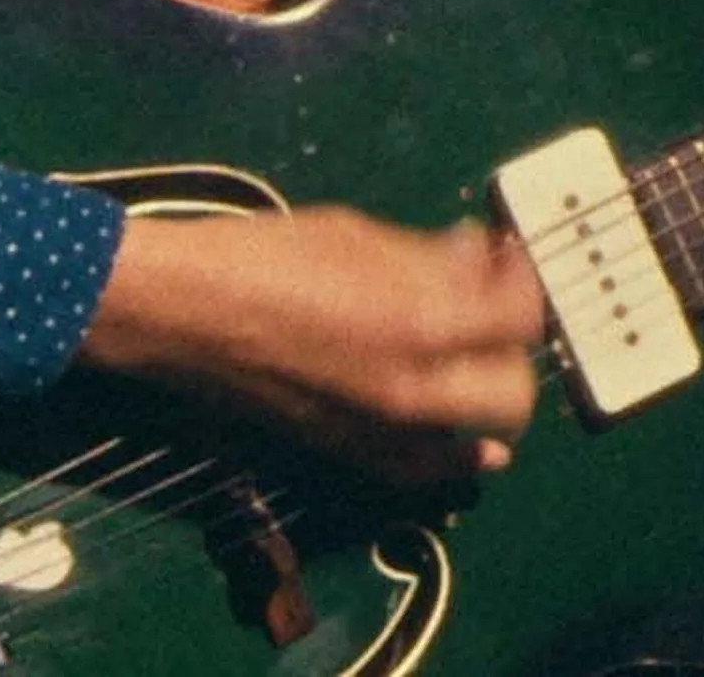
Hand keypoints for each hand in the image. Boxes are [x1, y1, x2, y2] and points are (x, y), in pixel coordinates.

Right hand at [82, 207, 547, 483]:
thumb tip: (480, 256)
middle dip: (517, 351)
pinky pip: (420, 467)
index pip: (521, 317)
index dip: (525, 282)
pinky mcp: (344, 450)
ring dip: (489, 400)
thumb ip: (433, 257)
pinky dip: (451, 454)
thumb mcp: (361, 237)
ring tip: (477, 358)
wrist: (178, 311)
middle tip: (498, 309)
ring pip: (477, 440)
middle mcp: (410, 389)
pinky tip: (464, 437)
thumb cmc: (262, 258)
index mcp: (420, 323)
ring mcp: (378, 429)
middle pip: (514, 393)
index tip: (509, 258)